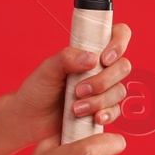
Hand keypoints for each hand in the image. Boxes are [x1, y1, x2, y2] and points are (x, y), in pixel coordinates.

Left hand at [8, 23, 132, 144]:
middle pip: (123, 67)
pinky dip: (107, 114)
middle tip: (79, 90)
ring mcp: (104, 90)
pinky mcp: (103, 109)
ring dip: (99, 100)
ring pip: (119, 90)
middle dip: (103, 81)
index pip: (118, 34)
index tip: (105, 58)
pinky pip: (116, 110)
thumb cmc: (38, 89)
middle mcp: (101, 68)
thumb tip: (92, 58)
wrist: (30, 119)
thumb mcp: (48, 69)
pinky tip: (95, 118)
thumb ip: (67, 58)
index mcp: (90, 51)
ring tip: (76, 109)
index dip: (119, 42)